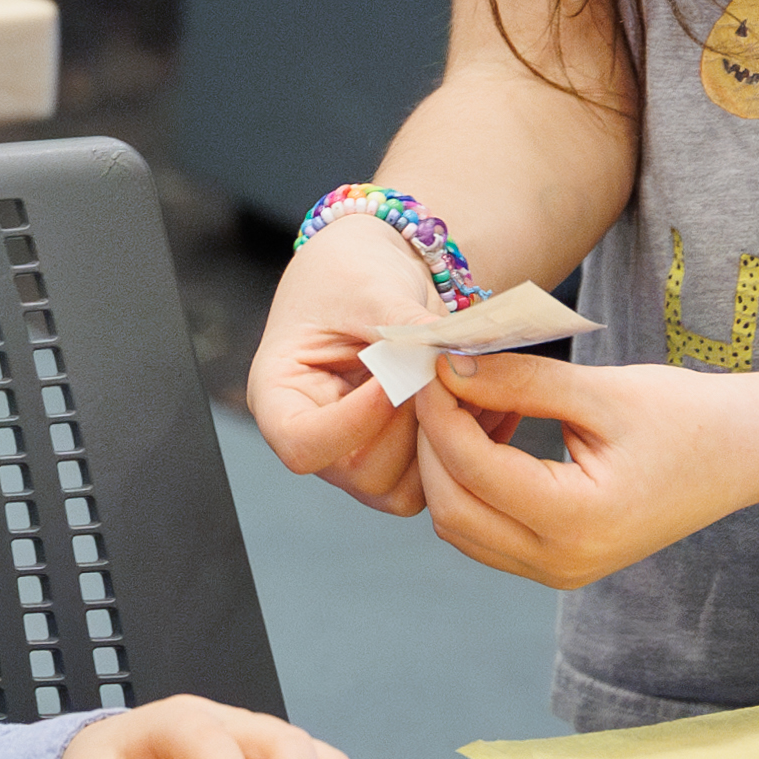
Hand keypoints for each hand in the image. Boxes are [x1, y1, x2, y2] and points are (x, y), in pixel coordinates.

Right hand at [244, 216, 436, 516]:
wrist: (375, 271)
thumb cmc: (350, 272)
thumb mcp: (370, 289)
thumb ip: (406, 328)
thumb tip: (456, 361)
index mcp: (279, 394)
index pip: (301, 444)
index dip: (352, 423)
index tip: (391, 380)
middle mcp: (315, 436)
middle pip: (360, 471)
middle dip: (409, 423)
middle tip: (441, 371)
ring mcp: (357, 454)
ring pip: (402, 488)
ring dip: (442, 436)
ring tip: (463, 379)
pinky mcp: (399, 459)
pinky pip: (434, 478)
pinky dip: (464, 442)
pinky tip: (479, 398)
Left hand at [402, 347, 758, 588]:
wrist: (742, 454)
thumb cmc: (684, 415)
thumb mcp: (601, 391)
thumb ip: (519, 381)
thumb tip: (445, 367)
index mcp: (579, 521)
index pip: (472, 469)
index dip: (438, 412)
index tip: (426, 361)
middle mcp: (563, 563)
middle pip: (452, 508)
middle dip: (431, 442)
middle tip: (430, 380)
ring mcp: (560, 572)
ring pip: (460, 526)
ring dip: (444, 465)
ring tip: (460, 401)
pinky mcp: (558, 564)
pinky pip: (485, 531)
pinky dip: (469, 484)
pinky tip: (485, 432)